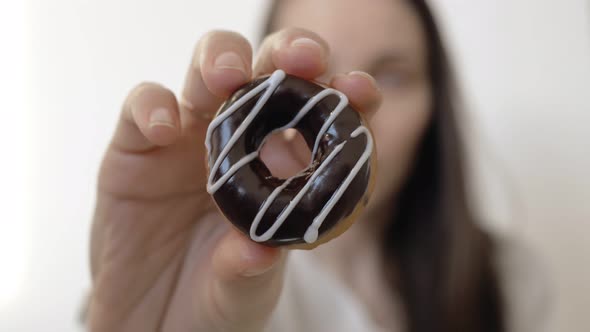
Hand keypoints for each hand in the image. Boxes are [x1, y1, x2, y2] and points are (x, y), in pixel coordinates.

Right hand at [88, 28, 380, 331]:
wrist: (154, 323)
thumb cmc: (214, 301)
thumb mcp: (244, 292)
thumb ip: (251, 270)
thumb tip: (259, 250)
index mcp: (282, 170)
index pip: (320, 119)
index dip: (342, 97)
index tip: (358, 92)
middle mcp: (240, 143)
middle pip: (268, 74)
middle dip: (287, 55)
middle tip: (302, 61)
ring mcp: (188, 139)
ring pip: (206, 71)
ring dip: (221, 60)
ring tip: (227, 77)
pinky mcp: (136, 149)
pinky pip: (143, 108)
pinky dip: (153, 107)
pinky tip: (164, 129)